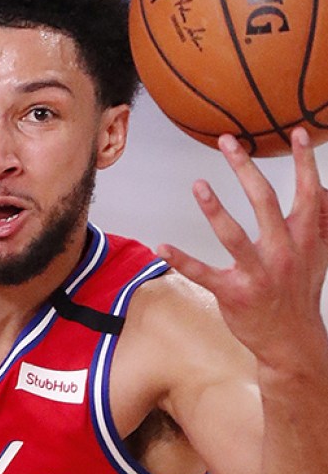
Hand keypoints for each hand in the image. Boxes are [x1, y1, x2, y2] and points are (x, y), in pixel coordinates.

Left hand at [158, 129, 327, 367]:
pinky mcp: (233, 293)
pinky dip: (181, 260)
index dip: (302, 163)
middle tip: (228, 142)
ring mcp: (258, 274)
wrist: (293, 339)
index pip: (308, 193)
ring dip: (215, 209)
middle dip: (247, 169)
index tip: (292, 134)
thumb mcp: (320, 255)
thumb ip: (321, 222)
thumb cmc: (300, 291)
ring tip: (198, 185)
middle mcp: (283, 253)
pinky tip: (161, 246)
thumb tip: (321, 189)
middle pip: (265, 203)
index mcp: (305, 239)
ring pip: (234, 236)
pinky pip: (203, 273)